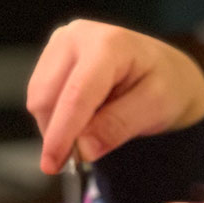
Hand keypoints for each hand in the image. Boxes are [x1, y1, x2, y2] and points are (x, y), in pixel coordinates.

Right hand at [27, 20, 203, 172]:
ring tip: (88, 129)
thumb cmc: (165, 84)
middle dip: (57, 133)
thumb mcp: (154, 107)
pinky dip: (55, 118)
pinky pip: (40, 99)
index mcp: (108, 44)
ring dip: (55, 126)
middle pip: (46, 98)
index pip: (76, 95)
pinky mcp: (51, 57)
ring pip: (38, 101)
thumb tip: (82, 148)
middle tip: (79, 155)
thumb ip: (118, 126)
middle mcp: (77, 37)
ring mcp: (60, 44)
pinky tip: (79, 118)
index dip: (61, 134)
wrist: (164, 71)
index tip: (53, 165)